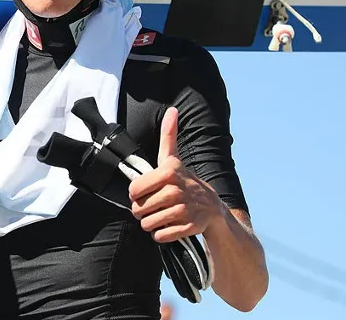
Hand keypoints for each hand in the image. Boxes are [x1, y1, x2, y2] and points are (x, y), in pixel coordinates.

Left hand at [128, 107, 222, 242]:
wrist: (212, 208)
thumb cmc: (185, 181)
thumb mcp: (173, 159)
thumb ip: (169, 136)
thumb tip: (172, 109)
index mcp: (168, 172)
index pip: (133, 191)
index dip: (136, 194)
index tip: (146, 192)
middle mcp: (175, 190)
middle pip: (138, 209)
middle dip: (142, 211)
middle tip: (154, 206)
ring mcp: (183, 210)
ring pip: (148, 224)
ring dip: (151, 223)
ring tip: (161, 215)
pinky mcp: (189, 228)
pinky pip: (160, 236)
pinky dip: (162, 234)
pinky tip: (170, 225)